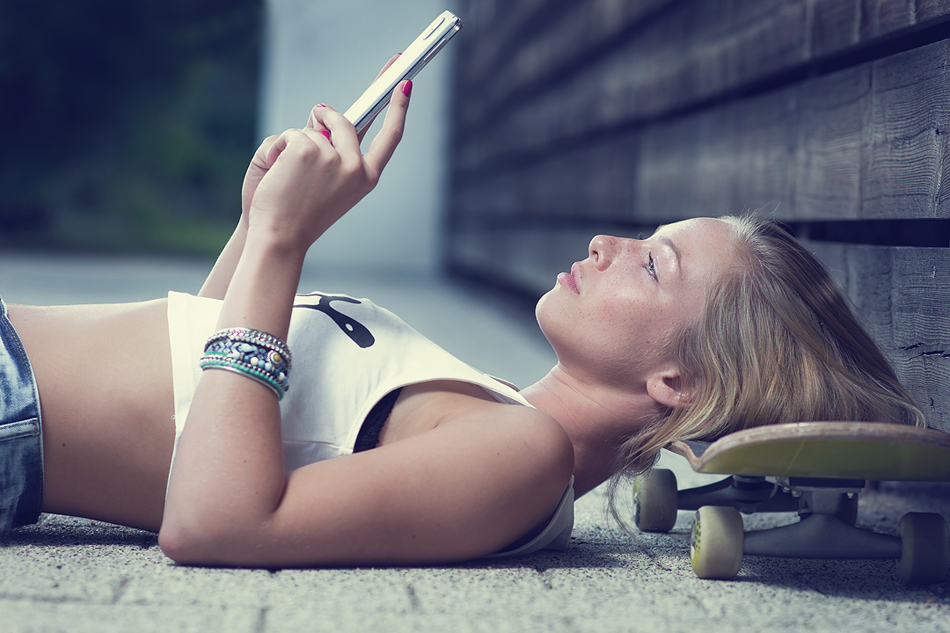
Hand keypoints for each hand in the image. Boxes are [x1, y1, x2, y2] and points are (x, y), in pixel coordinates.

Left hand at [244, 81, 409, 251]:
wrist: (279, 238)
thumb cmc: (296, 214)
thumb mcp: (326, 181)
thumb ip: (331, 148)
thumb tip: (323, 111)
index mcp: (366, 179)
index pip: (390, 137)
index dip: (399, 108)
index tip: (405, 84)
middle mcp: (356, 168)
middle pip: (344, 122)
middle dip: (324, 117)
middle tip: (312, 117)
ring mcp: (335, 157)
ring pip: (314, 128)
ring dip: (296, 143)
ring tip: (289, 175)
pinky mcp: (309, 150)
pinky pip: (292, 134)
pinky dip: (279, 149)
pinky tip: (279, 173)